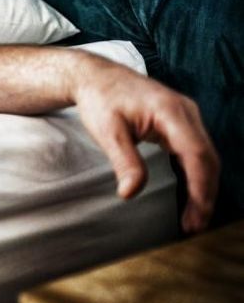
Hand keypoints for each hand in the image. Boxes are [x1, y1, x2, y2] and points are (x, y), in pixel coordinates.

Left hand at [70, 54, 219, 233]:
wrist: (95, 76)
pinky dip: (196, 174)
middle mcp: (185, 111)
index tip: (196, 214)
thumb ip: (124, 161)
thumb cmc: (100, 99)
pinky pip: (195, 151)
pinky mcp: (180, 121)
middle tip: (194, 225)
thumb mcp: (107, 131)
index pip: (196, 153)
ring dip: (203, 187)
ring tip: (193, 218)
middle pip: (207, 158)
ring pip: (205, 156)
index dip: (201, 187)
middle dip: (205, 194)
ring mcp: (186, 115)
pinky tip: (190, 195)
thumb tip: (130, 193)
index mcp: (170, 111)